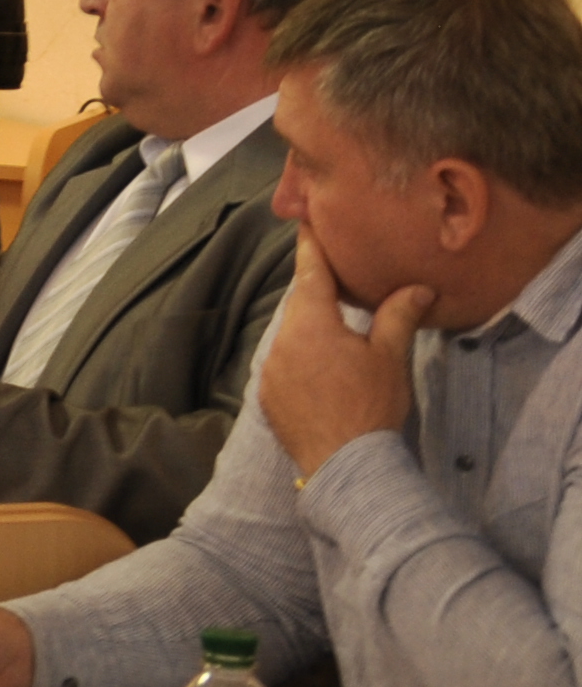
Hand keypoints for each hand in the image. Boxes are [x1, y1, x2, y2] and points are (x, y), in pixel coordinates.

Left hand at [257, 232, 433, 477]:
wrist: (345, 465)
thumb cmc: (371, 406)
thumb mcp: (390, 357)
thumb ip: (398, 316)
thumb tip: (419, 287)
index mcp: (311, 323)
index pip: (310, 273)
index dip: (311, 246)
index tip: (305, 221)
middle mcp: (281, 340)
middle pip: (300, 305)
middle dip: (318, 293)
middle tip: (336, 278)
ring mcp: (270, 370)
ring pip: (291, 336)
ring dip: (311, 330)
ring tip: (337, 330)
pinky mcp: (268, 395)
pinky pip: (283, 365)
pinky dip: (301, 360)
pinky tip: (322, 372)